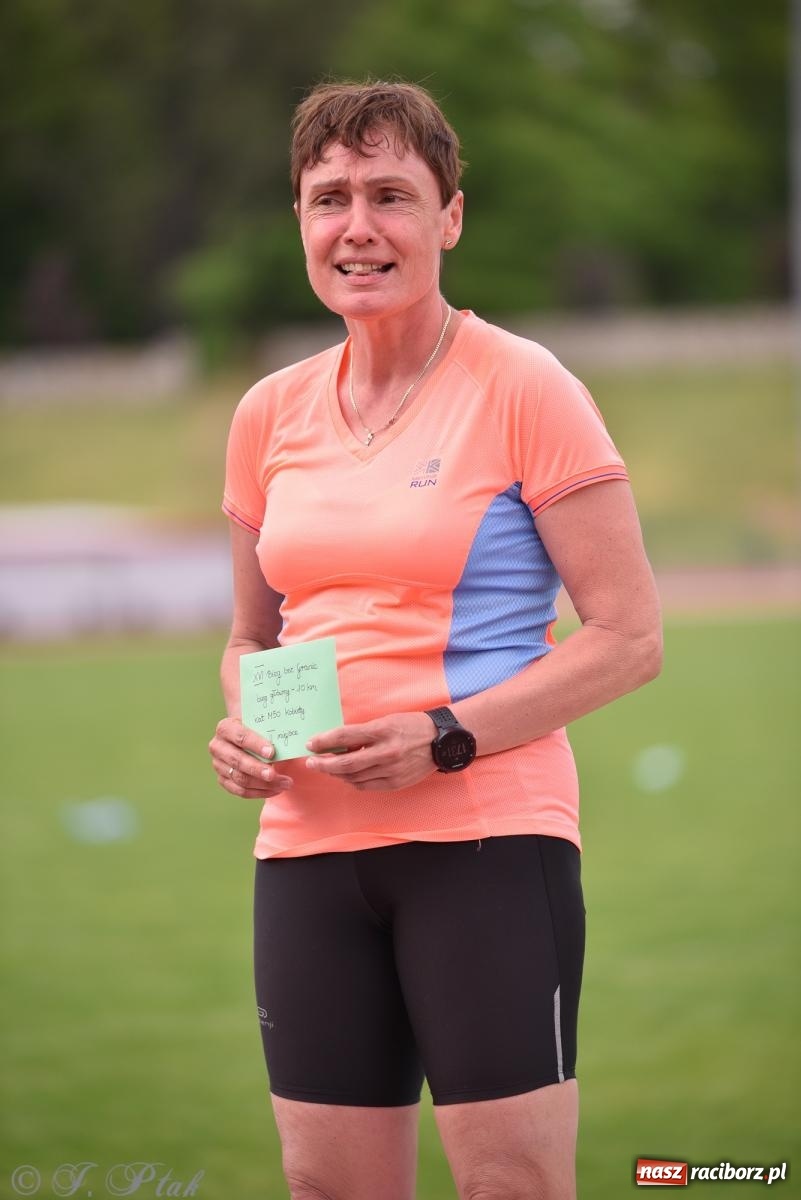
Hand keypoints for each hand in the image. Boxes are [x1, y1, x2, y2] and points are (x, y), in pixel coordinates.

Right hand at [209, 716, 293, 798]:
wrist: (248, 739)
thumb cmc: (258, 731)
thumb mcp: (262, 727)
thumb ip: (271, 735)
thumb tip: (288, 749)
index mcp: (226, 728)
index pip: (240, 737)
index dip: (256, 745)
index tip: (272, 752)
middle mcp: (218, 746)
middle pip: (237, 761)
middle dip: (258, 769)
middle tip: (275, 775)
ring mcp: (218, 765)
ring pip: (240, 778)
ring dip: (264, 784)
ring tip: (284, 783)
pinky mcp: (223, 780)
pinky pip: (240, 791)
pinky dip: (259, 792)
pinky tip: (275, 790)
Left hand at [305, 712, 435, 790]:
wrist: (441, 740)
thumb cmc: (411, 726)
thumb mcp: (386, 721)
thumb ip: (363, 733)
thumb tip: (337, 744)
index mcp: (382, 731)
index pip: (344, 737)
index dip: (324, 741)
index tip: (310, 744)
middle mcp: (386, 752)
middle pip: (345, 763)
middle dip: (324, 764)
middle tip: (311, 762)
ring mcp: (391, 770)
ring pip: (354, 777)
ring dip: (336, 774)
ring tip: (328, 768)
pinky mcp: (396, 783)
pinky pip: (366, 786)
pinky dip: (353, 781)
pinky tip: (347, 776)